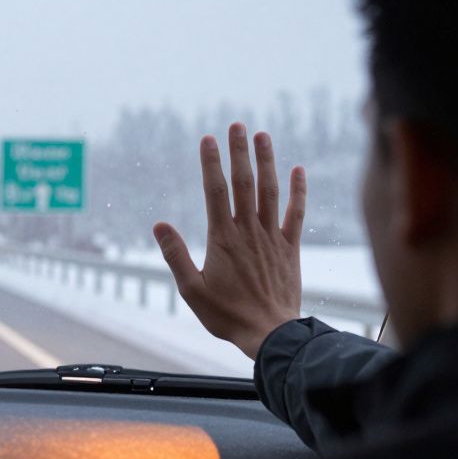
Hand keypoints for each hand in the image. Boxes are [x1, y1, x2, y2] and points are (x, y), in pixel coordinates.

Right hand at [154, 124, 306, 359]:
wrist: (270, 333)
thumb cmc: (227, 315)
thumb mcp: (191, 289)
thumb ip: (175, 255)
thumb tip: (159, 224)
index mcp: (223, 238)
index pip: (215, 191)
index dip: (211, 163)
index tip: (208, 139)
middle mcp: (248, 231)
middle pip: (243, 183)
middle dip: (239, 152)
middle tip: (236, 125)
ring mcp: (271, 237)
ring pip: (270, 191)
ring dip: (266, 162)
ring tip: (263, 135)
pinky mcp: (290, 248)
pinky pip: (295, 214)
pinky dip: (298, 191)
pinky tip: (298, 170)